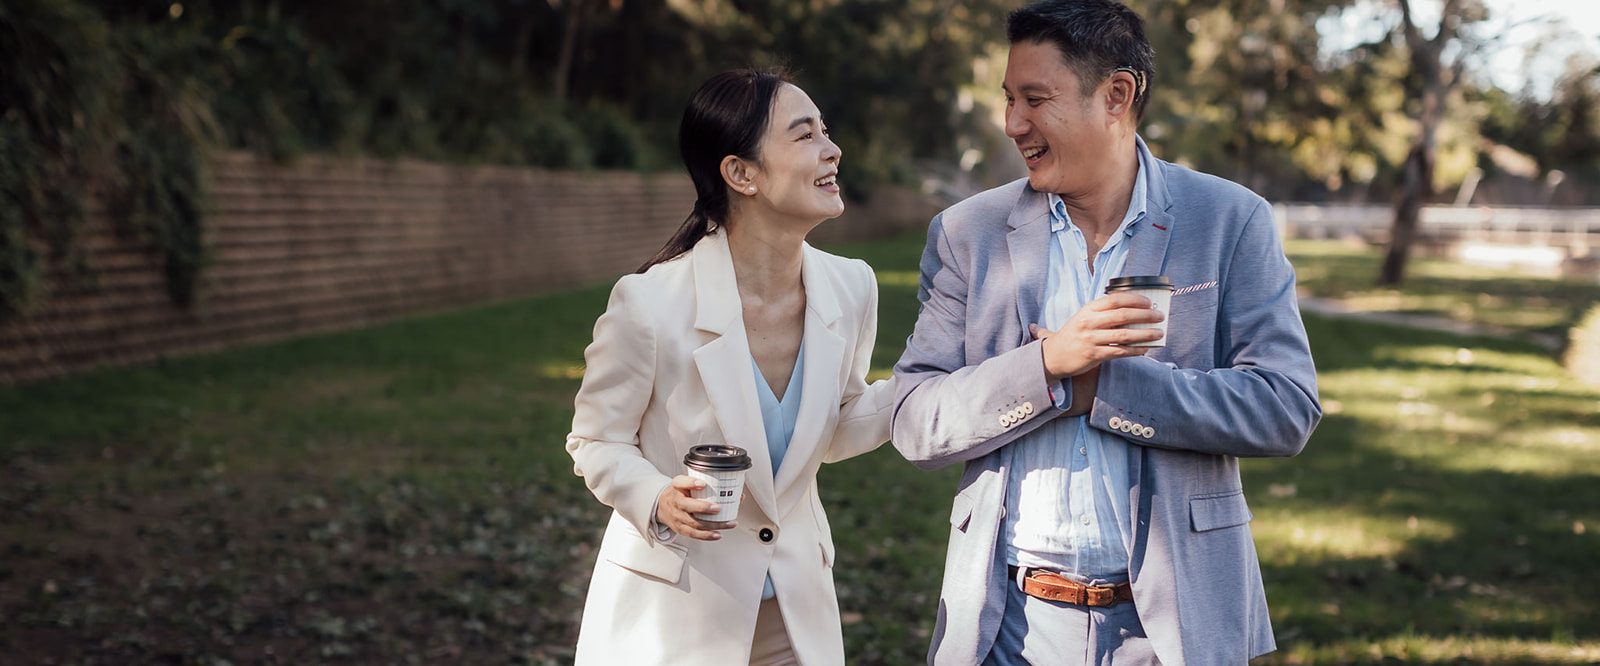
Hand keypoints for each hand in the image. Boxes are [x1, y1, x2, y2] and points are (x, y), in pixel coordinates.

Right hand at [656, 475, 737, 540]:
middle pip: (687, 505)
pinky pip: (693, 534)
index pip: (681, 482)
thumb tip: (738, 493)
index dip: (691, 483)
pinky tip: (717, 534)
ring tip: (727, 524)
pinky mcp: (680, 528)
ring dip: (712, 524)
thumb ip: (708, 485)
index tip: (702, 483)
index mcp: (677, 487)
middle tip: (717, 508)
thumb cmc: (679, 493)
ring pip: (694, 523)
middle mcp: (676, 502)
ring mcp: (677, 517)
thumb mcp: (687, 484)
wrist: (661, 506)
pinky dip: (706, 535)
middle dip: (703, 508)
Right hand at [1034, 292, 1163, 380]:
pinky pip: (1120, 351)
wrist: (1054, 355)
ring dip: (1145, 333)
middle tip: (1160, 316)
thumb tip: (1133, 309)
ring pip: (1124, 334)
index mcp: (1088, 309)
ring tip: (1159, 333)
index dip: (1134, 299)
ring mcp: (1091, 339)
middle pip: (1122, 315)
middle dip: (1145, 315)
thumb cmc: (1074, 334)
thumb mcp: (1084, 317)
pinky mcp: (1093, 355)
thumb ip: (1104, 312)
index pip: (1114, 299)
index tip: (1149, 302)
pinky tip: (1145, 348)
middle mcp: (1089, 322)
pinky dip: (1135, 350)